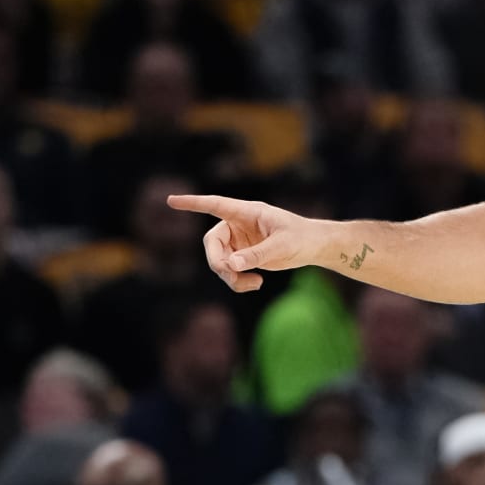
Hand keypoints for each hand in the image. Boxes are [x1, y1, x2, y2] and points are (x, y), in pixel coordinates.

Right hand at [168, 194, 326, 292]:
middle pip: (212, 243)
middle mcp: (238, 225)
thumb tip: (231, 265)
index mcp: (247, 212)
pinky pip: (229, 271)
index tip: (171, 201)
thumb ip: (257, 254)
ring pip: (218, 261)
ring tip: (255, 284)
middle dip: (219, 262)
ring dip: (231, 277)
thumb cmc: (302, 238)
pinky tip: (257, 283)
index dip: (193, 203)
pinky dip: (237, 281)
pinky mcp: (242, 256)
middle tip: (233, 274)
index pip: (216, 205)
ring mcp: (238, 241)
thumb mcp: (283, 246)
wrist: (314, 247)